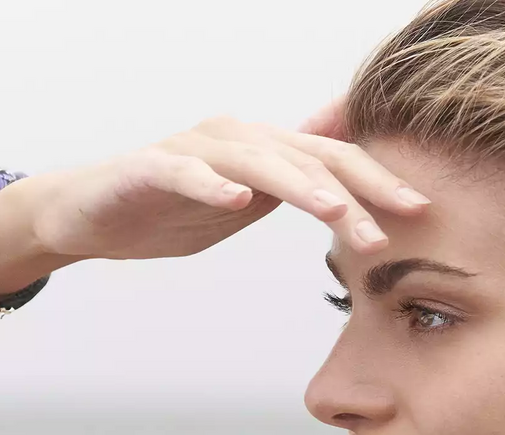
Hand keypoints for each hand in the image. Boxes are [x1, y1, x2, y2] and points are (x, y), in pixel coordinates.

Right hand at [20, 107, 427, 262]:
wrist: (84, 215)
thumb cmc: (162, 210)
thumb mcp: (240, 201)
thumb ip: (288, 188)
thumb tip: (344, 185)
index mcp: (261, 149)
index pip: (332, 162)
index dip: (377, 182)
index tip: (419, 211)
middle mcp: (234, 138)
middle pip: (308, 158)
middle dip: (356, 191)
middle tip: (392, 226)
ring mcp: (192, 150)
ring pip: (258, 164)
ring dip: (300, 187)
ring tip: (334, 211)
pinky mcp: (149, 169)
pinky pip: (186, 174)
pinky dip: (212, 185)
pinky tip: (236, 201)